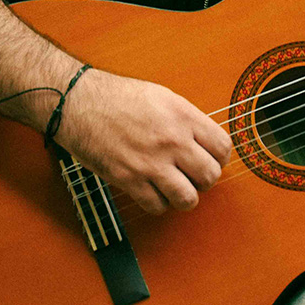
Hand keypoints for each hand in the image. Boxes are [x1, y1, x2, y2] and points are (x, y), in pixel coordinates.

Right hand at [58, 69, 232, 214]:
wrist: (80, 103)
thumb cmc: (119, 97)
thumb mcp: (163, 97)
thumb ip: (187, 120)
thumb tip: (204, 142)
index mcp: (183, 116)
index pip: (223, 147)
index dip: (220, 157)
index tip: (211, 159)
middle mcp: (172, 140)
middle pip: (210, 176)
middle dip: (204, 179)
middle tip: (193, 175)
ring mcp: (151, 162)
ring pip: (188, 199)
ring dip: (184, 197)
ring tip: (176, 188)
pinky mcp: (130, 180)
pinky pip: (158, 206)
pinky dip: (158, 203)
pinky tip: (153, 191)